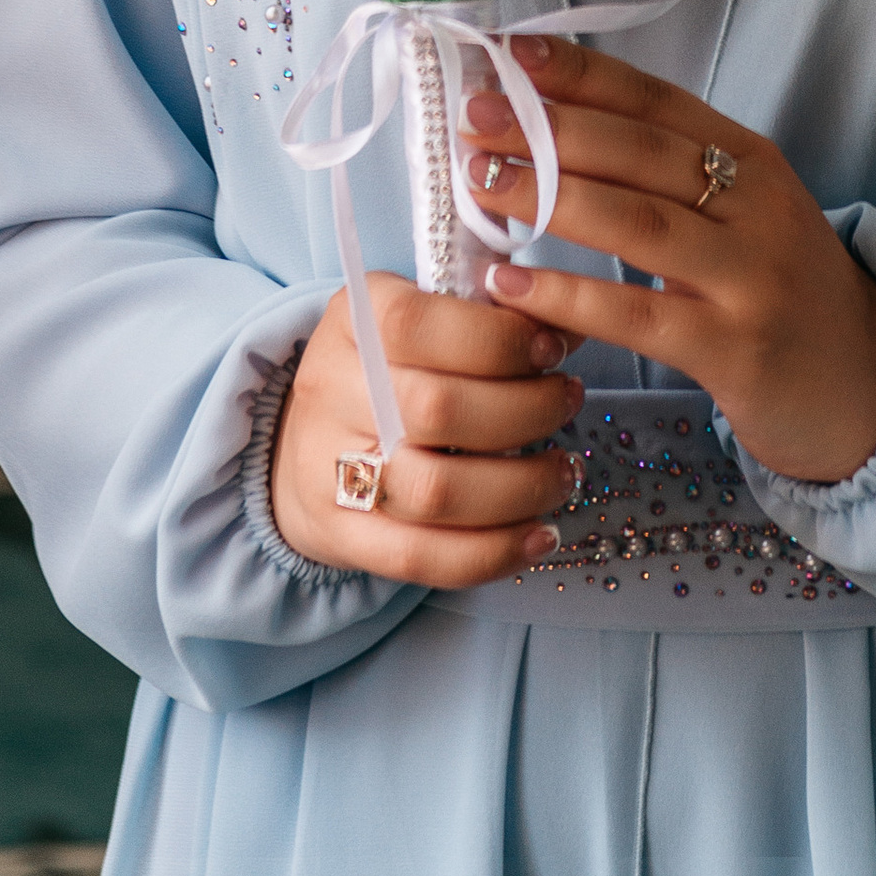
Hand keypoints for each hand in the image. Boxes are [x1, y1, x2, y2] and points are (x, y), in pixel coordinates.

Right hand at [269, 272, 583, 581]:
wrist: (304, 442)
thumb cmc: (388, 368)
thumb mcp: (423, 319)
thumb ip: (491, 317)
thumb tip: (571, 324)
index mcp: (353, 320)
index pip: (417, 323)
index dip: (497, 337)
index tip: (552, 349)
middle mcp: (331, 391)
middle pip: (436, 409)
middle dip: (526, 409)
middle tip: (567, 401)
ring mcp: (326, 469)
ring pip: (434, 491)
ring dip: (520, 486)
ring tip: (562, 472)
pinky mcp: (341, 536)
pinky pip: (420, 558)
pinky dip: (492, 553)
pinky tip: (539, 536)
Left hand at [458, 41, 875, 487]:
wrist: (866, 383)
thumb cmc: (779, 289)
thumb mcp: (743, 213)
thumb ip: (670, 177)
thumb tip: (554, 133)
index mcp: (752, 159)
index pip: (656, 99)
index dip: (582, 73)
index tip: (510, 52)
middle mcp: (755, 205)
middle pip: (640, 151)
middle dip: (550, 128)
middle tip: (473, 115)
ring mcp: (749, 277)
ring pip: (637, 223)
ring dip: (548, 198)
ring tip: (478, 183)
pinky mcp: (736, 348)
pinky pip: (639, 315)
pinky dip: (569, 296)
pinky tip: (510, 284)